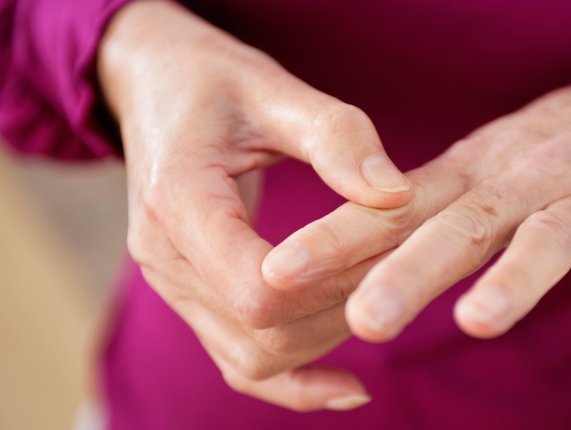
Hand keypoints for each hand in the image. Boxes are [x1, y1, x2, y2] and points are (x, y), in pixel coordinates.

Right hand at [98, 1, 411, 410]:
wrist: (155, 86)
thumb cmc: (213, 81)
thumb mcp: (274, 89)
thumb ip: (337, 139)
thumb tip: (399, 196)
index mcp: (178, 202)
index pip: (257, 289)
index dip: (334, 283)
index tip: (391, 248)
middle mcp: (165, 257)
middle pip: (262, 332)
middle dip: (345, 308)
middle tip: (404, 269)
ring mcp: (173, 284)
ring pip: (254, 357)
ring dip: (328, 340)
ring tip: (383, 300)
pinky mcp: (192, 294)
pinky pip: (239, 362)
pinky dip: (295, 384)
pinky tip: (350, 388)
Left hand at [263, 78, 570, 363]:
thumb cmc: (526, 167)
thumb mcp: (463, 180)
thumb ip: (404, 224)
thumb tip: (326, 275)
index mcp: (463, 182)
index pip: (391, 211)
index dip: (334, 241)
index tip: (278, 273)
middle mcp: (515, 190)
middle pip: (457, 231)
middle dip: (408, 275)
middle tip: (363, 321)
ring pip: (545, 242)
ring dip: (512, 281)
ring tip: (477, 321)